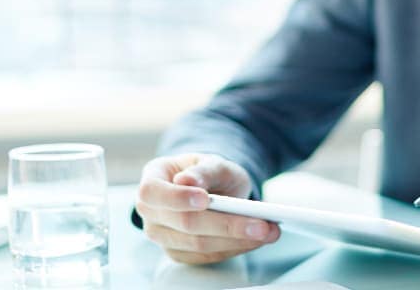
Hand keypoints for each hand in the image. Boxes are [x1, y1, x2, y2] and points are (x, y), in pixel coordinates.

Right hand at [135, 154, 280, 263]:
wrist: (212, 189)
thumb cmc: (208, 173)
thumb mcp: (211, 162)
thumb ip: (203, 171)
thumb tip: (186, 182)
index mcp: (151, 180)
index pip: (152, 192)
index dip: (177, 198)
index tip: (205, 199)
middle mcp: (151, 212)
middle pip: (183, 223)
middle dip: (225, 225)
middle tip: (260, 223)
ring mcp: (163, 236)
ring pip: (198, 245)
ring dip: (237, 240)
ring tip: (268, 231)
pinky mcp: (180, 253)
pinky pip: (207, 257)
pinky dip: (234, 248)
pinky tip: (256, 239)